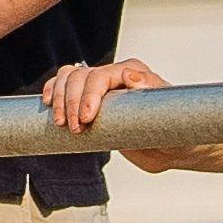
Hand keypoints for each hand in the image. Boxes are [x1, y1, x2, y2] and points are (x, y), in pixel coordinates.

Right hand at [30, 58, 163, 140]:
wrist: (171, 149)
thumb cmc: (176, 134)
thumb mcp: (170, 117)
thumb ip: (154, 93)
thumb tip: (129, 74)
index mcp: (134, 73)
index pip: (100, 75)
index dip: (88, 94)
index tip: (85, 119)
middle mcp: (115, 76)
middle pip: (79, 76)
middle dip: (70, 101)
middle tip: (74, 130)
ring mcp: (101, 88)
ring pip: (68, 77)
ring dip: (58, 98)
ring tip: (60, 124)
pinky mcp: (89, 101)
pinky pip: (64, 87)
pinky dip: (52, 92)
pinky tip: (46, 105)